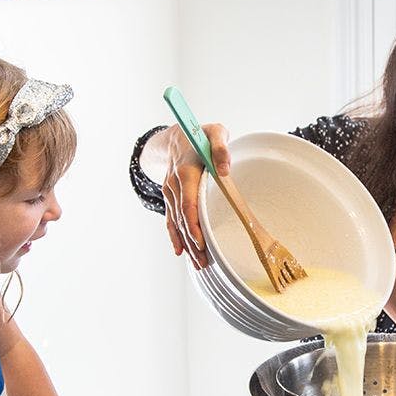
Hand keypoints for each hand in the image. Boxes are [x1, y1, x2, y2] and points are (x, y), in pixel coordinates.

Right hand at [160, 122, 231, 268]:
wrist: (174, 137)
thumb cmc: (200, 135)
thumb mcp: (214, 131)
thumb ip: (221, 147)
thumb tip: (225, 168)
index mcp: (186, 172)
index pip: (188, 204)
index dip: (194, 225)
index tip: (201, 243)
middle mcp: (175, 184)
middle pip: (183, 219)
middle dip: (193, 243)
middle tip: (204, 262)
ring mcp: (170, 192)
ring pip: (177, 223)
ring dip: (186, 244)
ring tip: (198, 263)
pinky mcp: (170, 197)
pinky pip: (171, 220)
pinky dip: (175, 236)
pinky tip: (181, 252)